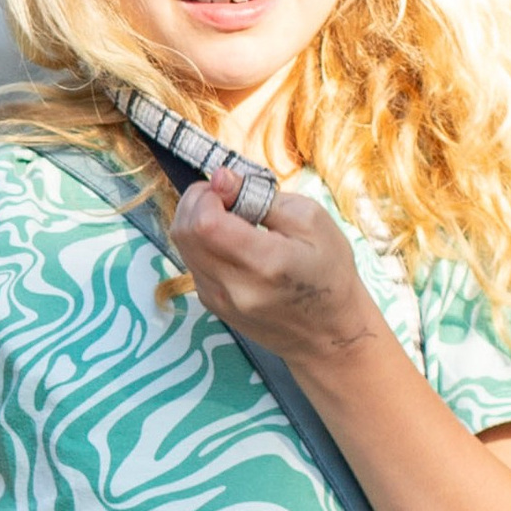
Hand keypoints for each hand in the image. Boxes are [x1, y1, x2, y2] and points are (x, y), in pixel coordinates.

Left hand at [169, 169, 383, 368]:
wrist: (328, 332)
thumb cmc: (329, 272)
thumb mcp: (312, 221)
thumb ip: (262, 197)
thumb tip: (220, 177)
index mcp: (265, 263)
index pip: (204, 223)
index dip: (207, 195)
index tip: (228, 188)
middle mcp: (234, 286)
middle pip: (184, 232)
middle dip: (196, 201)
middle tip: (225, 196)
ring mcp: (218, 300)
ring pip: (181, 246)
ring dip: (195, 220)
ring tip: (229, 216)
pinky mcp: (211, 304)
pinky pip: (191, 262)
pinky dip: (200, 242)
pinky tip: (228, 241)